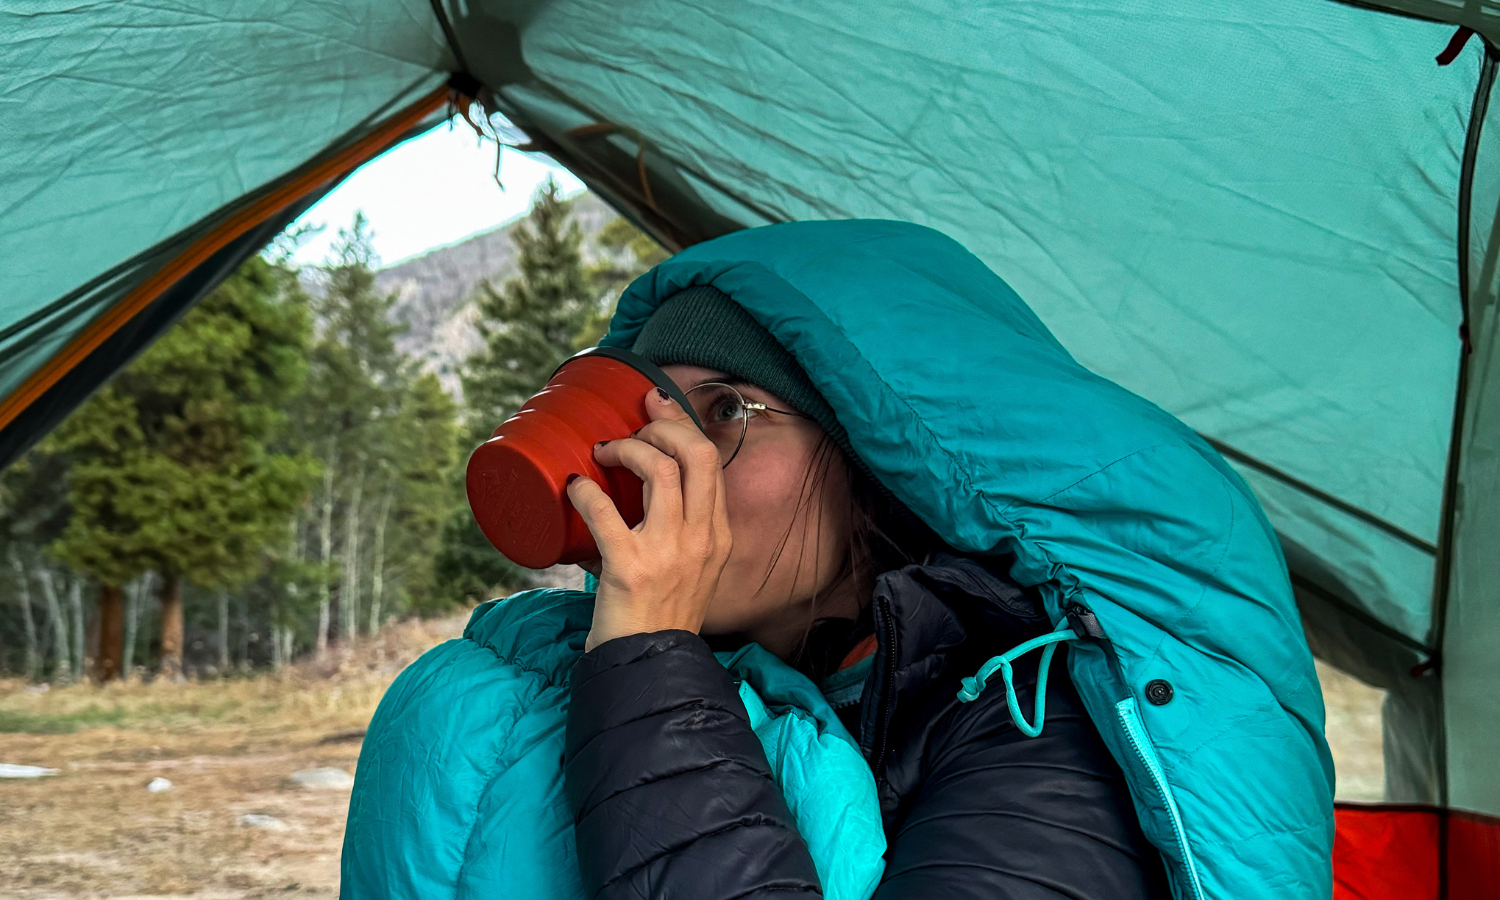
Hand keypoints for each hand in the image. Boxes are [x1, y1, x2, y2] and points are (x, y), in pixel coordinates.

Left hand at [567, 387, 732, 651]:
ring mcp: (670, 552)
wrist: (649, 669)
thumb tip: (636, 492)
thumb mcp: (692, 570)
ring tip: (603, 452)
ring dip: (626, 448)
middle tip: (632, 428)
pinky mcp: (631, 568)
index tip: (656, 406)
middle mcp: (702, 538)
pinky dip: (585, 490)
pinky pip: (606, 511)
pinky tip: (574, 486)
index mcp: (718, 535)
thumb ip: (680, 533)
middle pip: (695, 452)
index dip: (682, 424)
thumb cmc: (661, 619)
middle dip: (662, 424)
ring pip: (660, 469)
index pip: (710, 461)